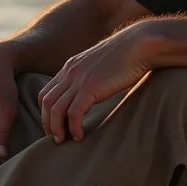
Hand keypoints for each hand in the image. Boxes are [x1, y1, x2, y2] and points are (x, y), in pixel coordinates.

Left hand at [38, 24, 152, 143]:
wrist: (140, 44)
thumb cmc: (127, 55)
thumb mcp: (100, 64)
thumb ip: (90, 76)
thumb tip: (91, 93)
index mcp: (71, 66)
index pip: (46, 92)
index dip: (47, 113)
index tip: (54, 126)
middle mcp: (70, 71)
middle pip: (46, 102)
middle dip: (48, 123)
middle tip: (56, 138)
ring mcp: (79, 79)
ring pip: (56, 109)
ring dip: (57, 129)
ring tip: (64, 141)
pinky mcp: (91, 87)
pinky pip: (74, 113)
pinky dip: (74, 128)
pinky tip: (80, 136)